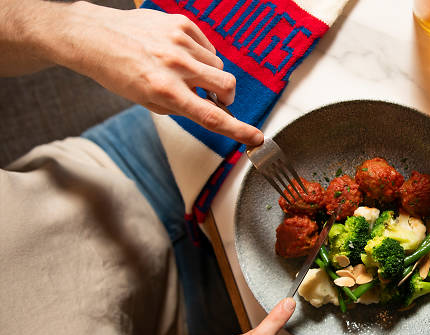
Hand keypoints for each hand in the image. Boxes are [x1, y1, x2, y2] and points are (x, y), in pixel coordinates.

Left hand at [47, 1, 262, 144]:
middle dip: (227, 95)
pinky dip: (201, 54)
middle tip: (215, 96)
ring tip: (185, 71)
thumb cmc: (119, 72)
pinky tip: (180, 54)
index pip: (211, 116)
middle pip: (227, 85)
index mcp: (166, 92)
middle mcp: (176, 67)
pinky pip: (208, 46)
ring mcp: (180, 42)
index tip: (256, 137)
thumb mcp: (148, 101)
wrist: (96, 37)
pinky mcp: (181, 24)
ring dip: (209, 73)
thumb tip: (213, 108)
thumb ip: (182, 107)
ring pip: (218, 65)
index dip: (238, 130)